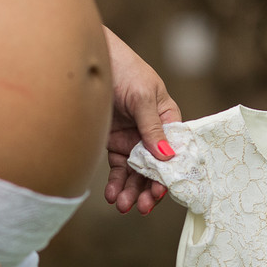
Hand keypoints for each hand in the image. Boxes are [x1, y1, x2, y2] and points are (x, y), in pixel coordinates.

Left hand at [103, 27, 182, 214]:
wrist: (92, 60)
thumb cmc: (125, 69)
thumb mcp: (143, 96)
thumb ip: (153, 128)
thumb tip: (167, 158)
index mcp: (169, 119)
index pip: (175, 154)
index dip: (170, 175)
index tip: (160, 192)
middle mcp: (153, 134)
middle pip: (155, 169)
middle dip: (148, 189)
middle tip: (140, 206)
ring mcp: (133, 140)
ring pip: (136, 173)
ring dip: (131, 190)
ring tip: (123, 205)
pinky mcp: (114, 143)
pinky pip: (118, 169)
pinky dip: (116, 183)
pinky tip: (112, 195)